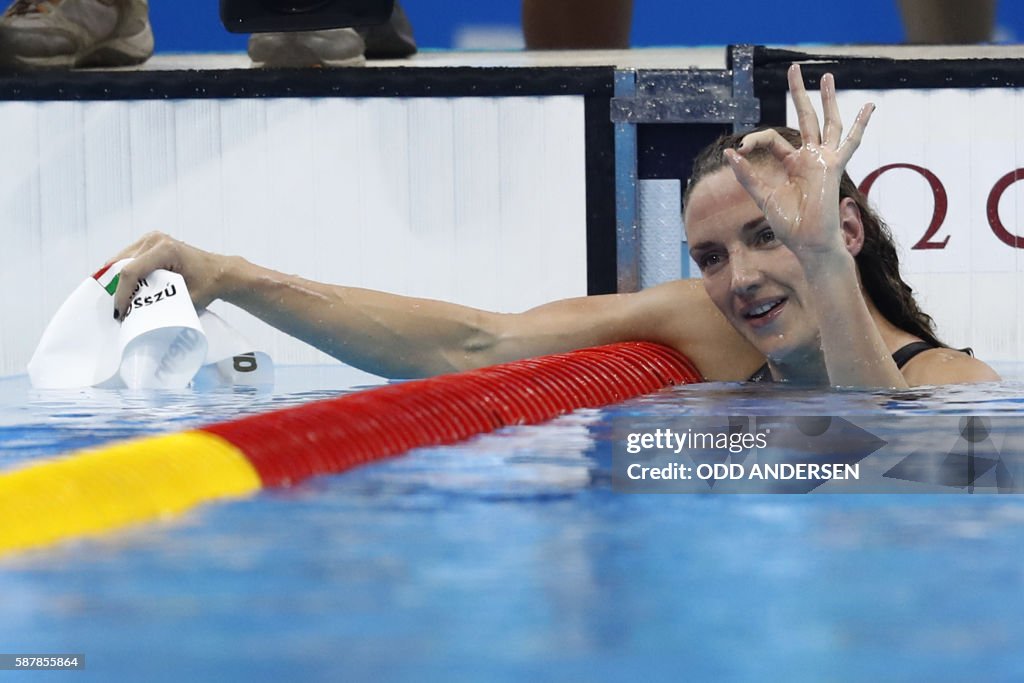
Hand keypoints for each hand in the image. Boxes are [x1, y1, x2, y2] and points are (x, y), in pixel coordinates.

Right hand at [107, 232, 228, 319]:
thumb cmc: (207, 284)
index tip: (121, 313)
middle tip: (121, 311)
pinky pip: (128, 259)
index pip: (131, 272)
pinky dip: (126, 275)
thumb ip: (161, 304)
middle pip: (121, 265)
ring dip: (119, 281)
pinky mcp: (149, 242)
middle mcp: (155, 240)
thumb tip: (137, 316)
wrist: (219, 271)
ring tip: (125, 302)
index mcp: (165, 251)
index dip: (122, 294)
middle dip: (117, 289)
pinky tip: (131, 290)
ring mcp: (151, 238)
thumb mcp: (185, 298)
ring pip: (120, 261)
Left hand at [723, 64, 873, 259]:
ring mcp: (823, 160)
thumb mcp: (762, 196)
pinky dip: (860, 125)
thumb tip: (728, 152)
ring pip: (827, 122)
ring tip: (827, 77)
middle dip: (800, 93)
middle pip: (805, 118)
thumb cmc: (789, 224)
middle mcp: (809, 158)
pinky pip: (850, 142)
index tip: (740, 149)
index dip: (754, 140)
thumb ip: (747, 175)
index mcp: (791, 164)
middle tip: (795, 68)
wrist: (808, 241)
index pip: (772, 138)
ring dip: (828, 99)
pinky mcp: (833, 166)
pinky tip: (869, 107)